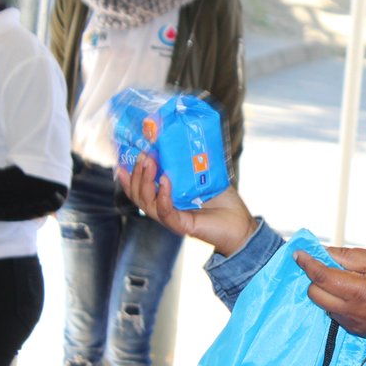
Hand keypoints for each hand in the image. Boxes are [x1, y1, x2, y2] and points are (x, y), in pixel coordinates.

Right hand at [117, 154, 258, 255]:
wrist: (241, 226)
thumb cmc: (225, 203)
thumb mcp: (205, 178)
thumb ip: (192, 166)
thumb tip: (183, 140)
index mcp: (168, 199)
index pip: (142, 190)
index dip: (131, 177)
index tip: (124, 159)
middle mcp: (166, 210)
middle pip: (140, 195)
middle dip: (137, 174)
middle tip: (142, 155)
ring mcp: (173, 218)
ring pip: (147, 203)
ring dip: (145, 182)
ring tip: (149, 163)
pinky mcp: (183, 225)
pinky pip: (165, 212)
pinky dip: (163, 196)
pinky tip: (164, 181)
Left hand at [296, 247, 365, 339]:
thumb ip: (350, 257)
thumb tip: (326, 252)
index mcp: (357, 292)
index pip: (320, 276)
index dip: (307, 263)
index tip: (298, 253)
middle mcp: (350, 312)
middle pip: (314, 295)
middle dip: (315, 279)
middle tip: (327, 266)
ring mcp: (351, 324)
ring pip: (324, 306)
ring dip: (326, 291)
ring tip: (345, 280)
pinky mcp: (355, 331)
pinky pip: (335, 315)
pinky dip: (336, 302)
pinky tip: (353, 294)